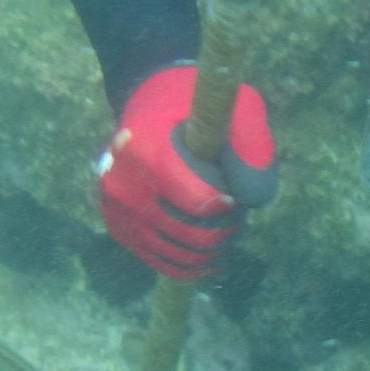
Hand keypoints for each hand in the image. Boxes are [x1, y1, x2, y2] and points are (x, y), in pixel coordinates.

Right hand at [97, 65, 276, 278]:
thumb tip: (252, 200)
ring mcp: (116, 212)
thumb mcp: (235, 107)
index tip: (235, 197)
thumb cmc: (197, 104)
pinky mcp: (118, 229)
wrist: (148, 104)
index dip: (228, 207)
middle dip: (226, 231)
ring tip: (229, 232)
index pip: (197, 202)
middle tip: (238, 216)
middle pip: (191, 235)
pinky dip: (191, 266)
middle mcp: (122, 185)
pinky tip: (213, 258)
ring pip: (180, 254)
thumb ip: (252, 148)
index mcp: (145, 151)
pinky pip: (162, 263)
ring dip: (212, 251)